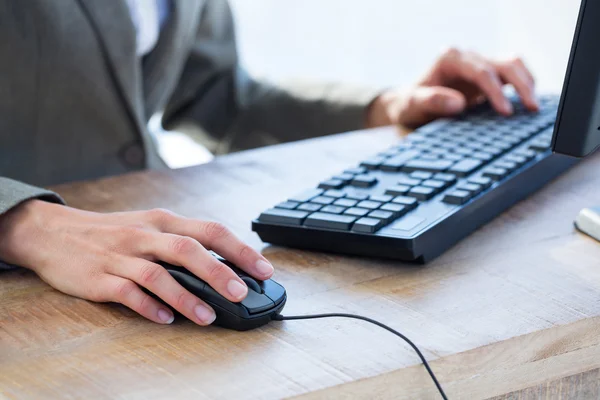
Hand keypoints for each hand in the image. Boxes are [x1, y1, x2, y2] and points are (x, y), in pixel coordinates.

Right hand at [0, 200, 273, 324]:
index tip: (263, 270)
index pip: (209, 231)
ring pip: (158, 275)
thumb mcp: (149, 226)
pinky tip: (165, 320)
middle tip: (241, 293)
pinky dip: (149, 307)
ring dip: (186, 297)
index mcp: (163, 221)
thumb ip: (182, 243)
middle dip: (218, 272)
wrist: (53, 232)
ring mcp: (121, 256)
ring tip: (207, 317)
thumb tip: (224, 267)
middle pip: (187, 249)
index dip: (239, 250)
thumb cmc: (112, 232)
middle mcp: (145, 235)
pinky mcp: (99, 278)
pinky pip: (127, 293)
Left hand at [366, 48, 538, 127]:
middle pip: (503, 63)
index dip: (496, 91)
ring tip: (534, 107)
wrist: (407, 106)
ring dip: (526, 83)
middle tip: (531, 108)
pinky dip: (522, 85)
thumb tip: (458, 103)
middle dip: (520, 85)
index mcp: (450, 59)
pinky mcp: (486, 76)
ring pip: (512, 64)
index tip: (506, 111)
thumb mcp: (412, 106)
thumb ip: (431, 102)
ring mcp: (477, 65)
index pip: (482, 71)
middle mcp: (467, 58)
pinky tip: (527, 103)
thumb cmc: (409, 105)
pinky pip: (510, 74)